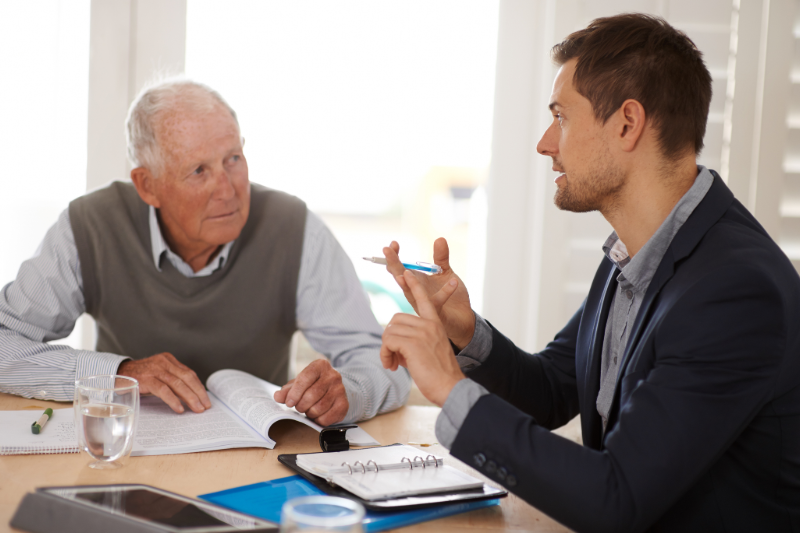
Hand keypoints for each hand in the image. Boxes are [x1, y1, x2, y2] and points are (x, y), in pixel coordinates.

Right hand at [117, 353, 210, 413]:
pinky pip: (163, 390)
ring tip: (197, 409)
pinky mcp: (146, 379)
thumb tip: (190, 396)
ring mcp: (155, 369)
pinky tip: (179, 409)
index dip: (199, 387)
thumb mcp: (157, 375)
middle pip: (187, 378)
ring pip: (178, 383)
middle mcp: (163, 362)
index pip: (189, 373)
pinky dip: (173, 400)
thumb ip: (171, 381)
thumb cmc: (139, 378)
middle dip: (198, 393)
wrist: (116, 374)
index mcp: (168, 360)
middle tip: (205, 406)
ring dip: (190, 398)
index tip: (206, 399)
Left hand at [273, 359, 348, 425]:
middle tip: (299, 407)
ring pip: (319, 407)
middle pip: (312, 394)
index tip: (289, 403)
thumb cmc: (313, 385)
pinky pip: (328, 417)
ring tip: (308, 410)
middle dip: (301, 405)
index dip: (294, 393)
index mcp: (320, 366)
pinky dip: (319, 420)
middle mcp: (333, 375)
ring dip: (310, 413)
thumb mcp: (298, 384)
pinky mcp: (344, 404)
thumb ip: (287, 390)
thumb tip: (278, 396)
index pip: (305, 378)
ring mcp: (340, 389)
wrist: (333, 389)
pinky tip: (317, 416)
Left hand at [380, 270, 465, 406]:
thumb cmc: (440, 375)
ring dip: (386, 349)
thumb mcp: (429, 351)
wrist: (450, 387)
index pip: (423, 299)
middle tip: (394, 358)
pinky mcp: (412, 343)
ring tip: (393, 364)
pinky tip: (392, 366)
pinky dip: (385, 354)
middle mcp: (429, 324)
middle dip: (390, 339)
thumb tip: (394, 343)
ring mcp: (421, 332)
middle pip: (396, 320)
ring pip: (389, 331)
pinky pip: (388, 341)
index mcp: (435, 324)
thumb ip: (414, 341)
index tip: (405, 273)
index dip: (413, 286)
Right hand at [383, 238, 474, 348]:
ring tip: (405, 272)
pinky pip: (437, 302)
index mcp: (415, 282)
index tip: (393, 243)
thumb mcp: (445, 273)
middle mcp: (415, 293)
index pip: (399, 268)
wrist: (463, 320)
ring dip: (407, 282)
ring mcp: (423, 304)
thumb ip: (441, 258)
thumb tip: (439, 239)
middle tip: (386, 250)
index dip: (394, 256)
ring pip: (410, 293)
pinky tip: (453, 281)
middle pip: (399, 277)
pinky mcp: (435, 314)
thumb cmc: (452, 298)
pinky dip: (446, 291)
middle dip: (393, 264)